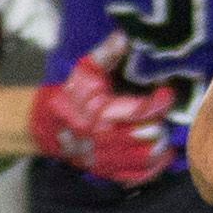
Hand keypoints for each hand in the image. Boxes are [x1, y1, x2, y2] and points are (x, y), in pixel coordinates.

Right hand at [30, 36, 175, 186]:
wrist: (46, 127)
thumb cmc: (69, 94)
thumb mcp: (85, 69)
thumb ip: (106, 54)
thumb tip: (124, 36)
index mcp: (101, 112)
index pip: (139, 110)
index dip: (158, 103)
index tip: (166, 93)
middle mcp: (105, 138)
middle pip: (148, 136)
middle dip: (160, 124)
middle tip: (165, 115)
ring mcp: (107, 158)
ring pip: (147, 157)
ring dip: (161, 146)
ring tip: (165, 132)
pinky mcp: (108, 171)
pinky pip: (138, 176)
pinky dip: (154, 168)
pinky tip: (162, 155)